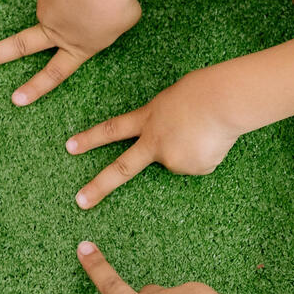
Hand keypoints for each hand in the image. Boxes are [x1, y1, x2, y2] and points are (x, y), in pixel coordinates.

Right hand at [0, 0, 140, 102]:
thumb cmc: (119, 4)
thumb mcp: (123, 23)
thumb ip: (106, 25)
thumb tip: (91, 14)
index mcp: (78, 48)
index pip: (55, 74)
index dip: (35, 88)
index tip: (15, 100)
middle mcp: (56, 33)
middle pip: (19, 46)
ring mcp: (47, 11)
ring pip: (59, 4)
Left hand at [65, 68, 241, 208]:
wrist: (223, 100)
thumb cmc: (204, 90)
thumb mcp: (172, 100)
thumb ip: (163, 121)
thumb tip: (171, 142)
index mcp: (148, 119)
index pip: (112, 130)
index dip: (90, 139)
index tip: (69, 147)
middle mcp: (154, 142)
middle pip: (122, 168)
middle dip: (99, 186)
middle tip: (80, 202)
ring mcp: (171, 158)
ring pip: (179, 161)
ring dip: (193, 149)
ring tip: (206, 130)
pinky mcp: (192, 169)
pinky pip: (199, 164)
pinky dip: (207, 154)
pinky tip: (214, 140)